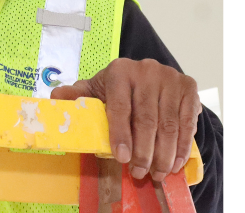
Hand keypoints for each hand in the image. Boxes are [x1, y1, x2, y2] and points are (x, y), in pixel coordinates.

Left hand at [50, 58, 199, 180]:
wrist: (149, 76)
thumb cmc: (119, 89)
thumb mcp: (96, 90)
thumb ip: (77, 95)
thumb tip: (55, 98)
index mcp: (120, 71)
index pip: (120, 107)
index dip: (121, 135)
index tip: (122, 158)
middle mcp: (147, 70)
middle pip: (147, 119)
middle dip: (143, 151)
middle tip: (139, 173)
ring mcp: (170, 78)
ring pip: (168, 124)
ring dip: (164, 154)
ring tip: (157, 173)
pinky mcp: (188, 87)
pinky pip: (187, 122)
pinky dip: (182, 146)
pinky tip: (174, 162)